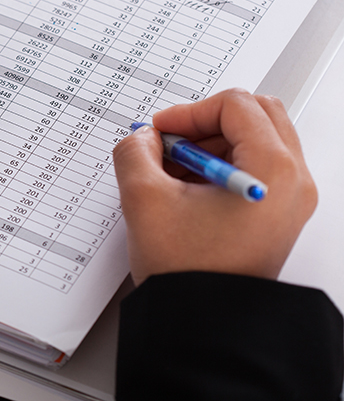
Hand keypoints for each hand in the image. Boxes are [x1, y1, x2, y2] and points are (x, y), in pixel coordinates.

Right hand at [113, 89, 315, 285]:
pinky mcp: (278, 213)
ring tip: (174, 172)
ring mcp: (290, 199)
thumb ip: (135, 152)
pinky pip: (255, 166)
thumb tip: (144, 138)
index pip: (236, 104)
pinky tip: (188, 189)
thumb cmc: (187, 273)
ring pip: (256, 138)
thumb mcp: (144, 199)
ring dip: (212, 144)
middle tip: (172, 144)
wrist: (203, 324)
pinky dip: (221, 165)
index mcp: (272, 171)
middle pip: (256, 114)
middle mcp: (293, 181)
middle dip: (206, 123)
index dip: (189, 112)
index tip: (161, 132)